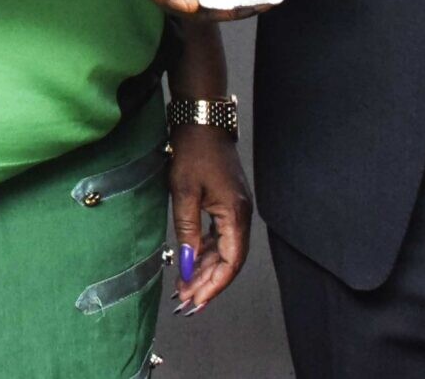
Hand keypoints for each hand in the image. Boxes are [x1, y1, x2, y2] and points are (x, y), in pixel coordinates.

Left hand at [169, 122, 254, 316]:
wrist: (202, 121)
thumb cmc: (193, 152)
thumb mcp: (184, 192)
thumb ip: (186, 230)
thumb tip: (186, 264)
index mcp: (235, 214)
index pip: (231, 261)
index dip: (215, 284)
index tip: (197, 300)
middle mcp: (241, 216)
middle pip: (229, 260)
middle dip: (208, 282)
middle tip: (186, 301)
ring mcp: (235, 210)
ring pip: (223, 250)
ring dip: (205, 270)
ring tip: (184, 288)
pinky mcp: (226, 205)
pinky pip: (218, 237)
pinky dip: (204, 252)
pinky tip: (191, 264)